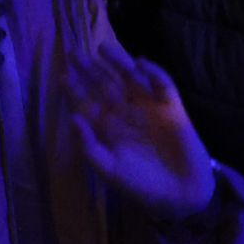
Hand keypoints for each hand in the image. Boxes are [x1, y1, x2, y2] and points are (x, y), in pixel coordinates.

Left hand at [65, 41, 215, 220]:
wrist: (181, 195)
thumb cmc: (141, 185)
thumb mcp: (110, 170)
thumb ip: (90, 147)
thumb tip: (73, 119)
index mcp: (109, 128)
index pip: (88, 103)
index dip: (75, 89)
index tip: (63, 74)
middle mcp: (126, 112)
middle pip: (105, 84)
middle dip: (90, 69)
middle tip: (74, 51)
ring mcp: (149, 107)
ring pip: (130, 78)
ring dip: (117, 62)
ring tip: (102, 47)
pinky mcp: (172, 107)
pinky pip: (163, 85)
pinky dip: (153, 72)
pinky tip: (140, 63)